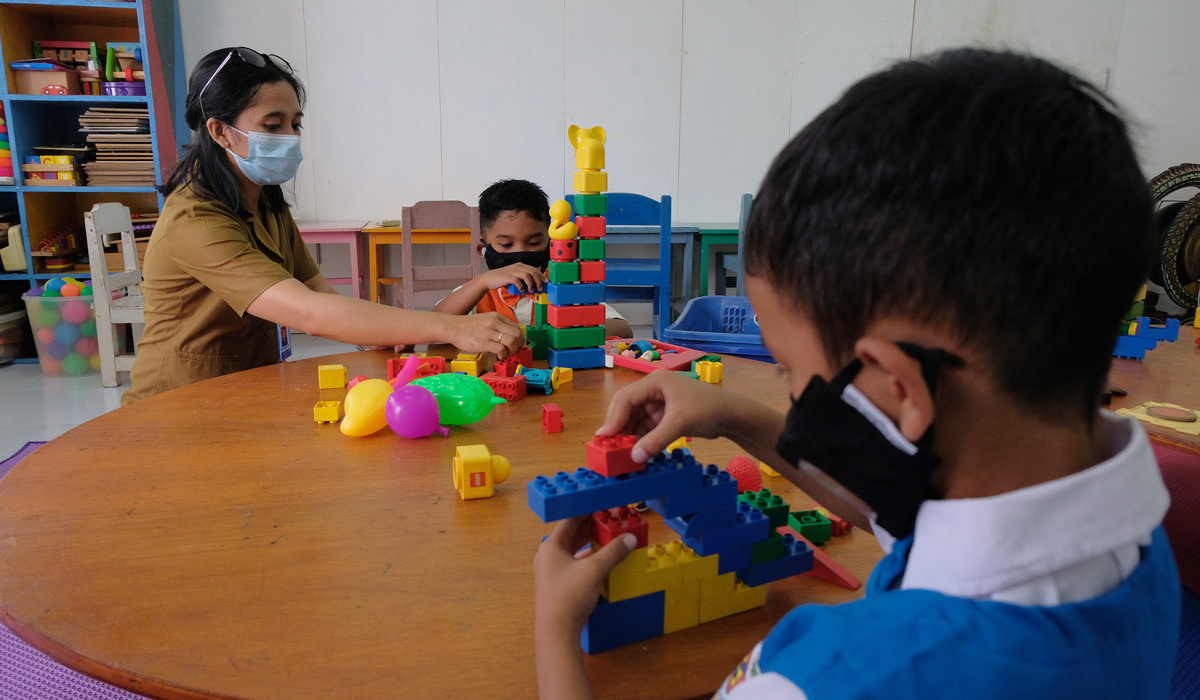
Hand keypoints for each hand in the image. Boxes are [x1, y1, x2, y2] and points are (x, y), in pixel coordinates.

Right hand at [447, 312, 524, 358]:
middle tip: (514, 350)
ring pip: (511, 341)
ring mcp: (489, 332)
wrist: (453, 327)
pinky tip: (500, 356)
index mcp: (496, 317)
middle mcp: (495, 323)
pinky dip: (504, 355)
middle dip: (519, 345)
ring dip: (512, 350)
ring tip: (507, 354)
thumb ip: (497, 325)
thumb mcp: (486, 319)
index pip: (516, 327)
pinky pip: (501, 349)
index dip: (520, 337)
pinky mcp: (484, 342)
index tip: (518, 344)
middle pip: (517, 334)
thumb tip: (510, 336)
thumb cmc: (468, 326)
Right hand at [479, 263, 547, 293]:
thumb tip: (534, 286)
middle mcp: (517, 266)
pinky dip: (521, 286)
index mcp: (520, 265)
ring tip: (531, 290)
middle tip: (540, 288)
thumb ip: (523, 279)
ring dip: (531, 284)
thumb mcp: (515, 276)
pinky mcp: (508, 277)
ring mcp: (512, 271)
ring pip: (527, 275)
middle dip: (538, 281)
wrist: (490, 279)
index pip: (534, 269)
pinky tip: (522, 290)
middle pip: (532, 272)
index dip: (541, 275)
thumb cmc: (503, 279)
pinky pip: (518, 281)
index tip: (546, 282)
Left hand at [534, 515, 637, 635]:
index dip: (587, 510)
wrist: (557, 632)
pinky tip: (601, 557)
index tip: (604, 503)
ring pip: (573, 548)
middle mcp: (548, 555)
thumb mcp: (594, 570)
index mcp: (551, 546)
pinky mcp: (557, 583)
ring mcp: (551, 570)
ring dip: (590, 541)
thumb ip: (614, 551)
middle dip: (591, 525)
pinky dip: (588, 556)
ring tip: (609, 534)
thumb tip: (630, 538)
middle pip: (572, 533)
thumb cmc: (569, 597)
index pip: (570, 519)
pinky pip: (574, 561)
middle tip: (610, 516)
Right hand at [596, 370, 733, 461]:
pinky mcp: (665, 416)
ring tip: (621, 455)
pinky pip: (646, 428)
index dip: (613, 418)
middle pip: (627, 409)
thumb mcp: (679, 424)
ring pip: (635, 421)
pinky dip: (641, 440)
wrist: (733, 415)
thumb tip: (634, 458)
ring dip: (629, 437)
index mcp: (654, 382)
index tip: (604, 438)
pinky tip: (636, 453)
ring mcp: (659, 404)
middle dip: (619, 429)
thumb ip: (655, 440)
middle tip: (609, 449)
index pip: (625, 398)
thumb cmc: (707, 410)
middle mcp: (653, 390)